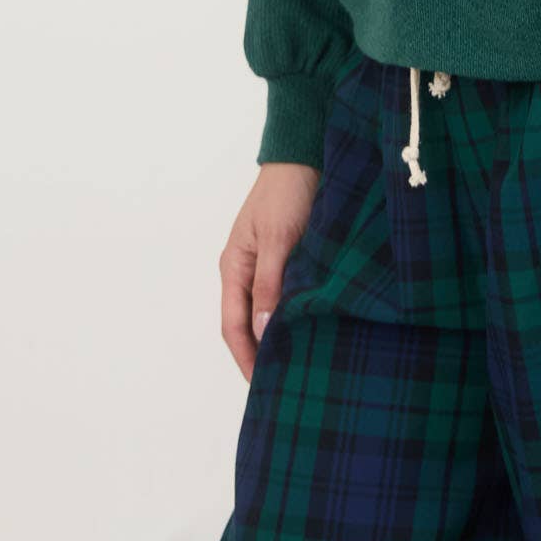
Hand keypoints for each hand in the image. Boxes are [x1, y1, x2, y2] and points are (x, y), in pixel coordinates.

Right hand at [218, 161, 319, 380]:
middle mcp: (246, 269)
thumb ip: (269, 284)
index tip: (261, 385)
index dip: (245, 357)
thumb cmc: (287, 192)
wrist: (305, 154)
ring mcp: (266, 264)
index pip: (232, 325)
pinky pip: (285, 295)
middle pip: (247, 323)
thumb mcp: (278, 239)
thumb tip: (261, 331)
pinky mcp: (288, 258)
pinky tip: (308, 329)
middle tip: (281, 384)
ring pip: (266, 311)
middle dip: (259, 353)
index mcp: (233, 266)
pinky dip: (292, 315)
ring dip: (276, 336)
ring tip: (295, 364)